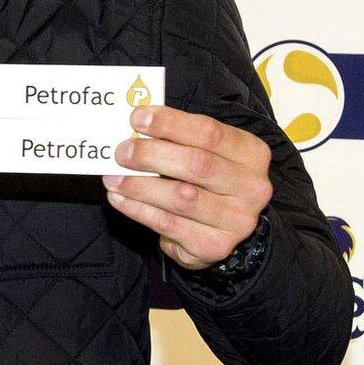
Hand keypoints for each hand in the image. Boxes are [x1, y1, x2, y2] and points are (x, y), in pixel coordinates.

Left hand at [104, 105, 273, 270]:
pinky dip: (137, 209)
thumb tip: (135, 128)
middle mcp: (251, 187)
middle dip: (151, 155)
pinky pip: (168, 224)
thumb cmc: (208, 181)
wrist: (224, 227)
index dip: (170, 124)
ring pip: (180, 198)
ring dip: (139, 186)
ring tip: (112, 178)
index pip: (209, 133)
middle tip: (121, 152)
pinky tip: (119, 198)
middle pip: (197, 164)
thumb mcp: (205, 153)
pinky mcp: (215, 245)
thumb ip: (178, 139)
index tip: (137, 118)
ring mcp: (236, 220)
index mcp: (251, 154)